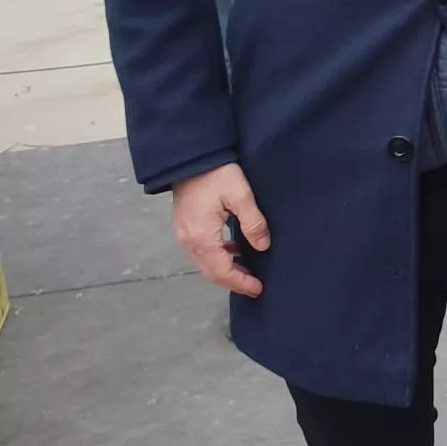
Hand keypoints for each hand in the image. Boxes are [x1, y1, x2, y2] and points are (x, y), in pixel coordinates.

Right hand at [171, 162, 269, 296]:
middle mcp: (188, 240)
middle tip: (254, 285)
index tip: (258, 289)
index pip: (221, 271)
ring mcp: (183, 233)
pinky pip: (201, 250)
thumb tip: (263, 246)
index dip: (240, 282)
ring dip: (225, 269)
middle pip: (210, 272)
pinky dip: (217, 256)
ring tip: (247, 270)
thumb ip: (253, 223)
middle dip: (232, 280)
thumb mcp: (241, 196)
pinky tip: (233, 249)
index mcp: (201, 236)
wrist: (192, 156)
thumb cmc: (217, 173)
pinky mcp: (184, 225)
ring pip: (204, 263)